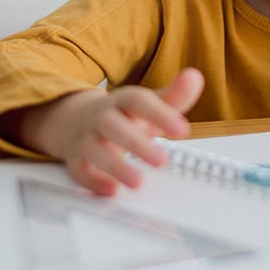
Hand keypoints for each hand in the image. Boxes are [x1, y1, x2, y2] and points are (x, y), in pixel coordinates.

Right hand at [30, 68, 203, 194]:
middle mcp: (101, 117)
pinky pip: (80, 170)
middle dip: (136, 143)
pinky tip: (112, 191)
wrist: (75, 119)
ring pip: (94, 150)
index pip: (137, 101)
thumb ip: (174, 96)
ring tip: (138, 182)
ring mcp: (86, 138)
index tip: (182, 130)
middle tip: (162, 159)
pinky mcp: (76, 160)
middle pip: (112, 125)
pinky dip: (94, 182)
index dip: (159, 113)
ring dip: (115, 166)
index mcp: (122, 101)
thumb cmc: (122, 115)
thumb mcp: (148, 105)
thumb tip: (194, 78)